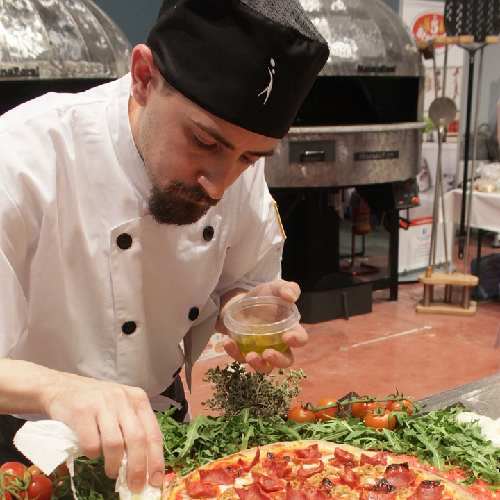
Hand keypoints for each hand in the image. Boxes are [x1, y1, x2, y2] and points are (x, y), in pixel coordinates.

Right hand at [41, 374, 163, 492]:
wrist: (63, 387)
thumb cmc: (97, 403)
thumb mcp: (122, 407)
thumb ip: (134, 429)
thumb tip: (145, 467)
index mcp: (138, 398)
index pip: (153, 433)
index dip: (156, 460)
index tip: (156, 481)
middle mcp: (123, 399)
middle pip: (137, 439)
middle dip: (138, 468)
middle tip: (134, 486)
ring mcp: (102, 404)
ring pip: (115, 443)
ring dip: (114, 464)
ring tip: (112, 472)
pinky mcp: (81, 412)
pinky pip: (91, 443)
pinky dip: (93, 455)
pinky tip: (92, 454)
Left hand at [223, 279, 307, 372]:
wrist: (239, 300)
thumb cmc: (263, 295)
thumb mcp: (274, 287)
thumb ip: (285, 288)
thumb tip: (290, 296)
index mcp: (290, 328)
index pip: (300, 338)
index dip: (297, 340)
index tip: (287, 337)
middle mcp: (278, 344)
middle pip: (285, 360)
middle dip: (278, 360)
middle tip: (267, 353)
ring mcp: (261, 350)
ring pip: (265, 367)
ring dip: (259, 365)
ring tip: (250, 356)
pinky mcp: (244, 352)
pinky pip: (241, 358)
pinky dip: (234, 353)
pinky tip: (228, 342)